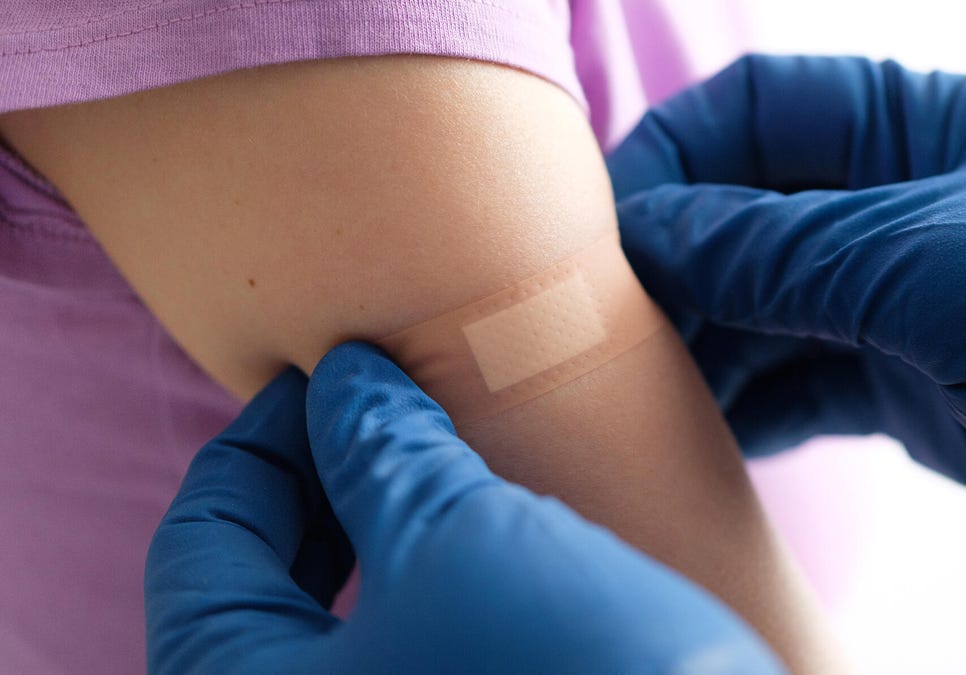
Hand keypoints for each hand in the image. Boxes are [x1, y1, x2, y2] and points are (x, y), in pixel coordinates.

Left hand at [145, 342, 783, 673]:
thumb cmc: (576, 670)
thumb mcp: (461, 537)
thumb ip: (380, 448)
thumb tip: (344, 380)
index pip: (204, 540)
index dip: (261, 434)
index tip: (331, 369)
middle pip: (257, 580)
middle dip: (316, 476)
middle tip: (380, 401)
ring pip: (332, 612)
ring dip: (370, 519)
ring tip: (431, 445)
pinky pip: (397, 641)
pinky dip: (417, 572)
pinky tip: (479, 517)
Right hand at [609, 55, 965, 611]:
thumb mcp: (945, 269)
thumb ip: (788, 251)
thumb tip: (655, 234)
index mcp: (935, 131)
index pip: (769, 110)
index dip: (678, 156)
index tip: (608, 232)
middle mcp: (915, 209)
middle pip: (756, 212)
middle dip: (677, 260)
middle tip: (610, 328)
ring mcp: (914, 306)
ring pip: (770, 306)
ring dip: (703, 340)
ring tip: (643, 390)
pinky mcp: (918, 394)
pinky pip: (806, 384)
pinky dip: (749, 404)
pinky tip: (705, 431)